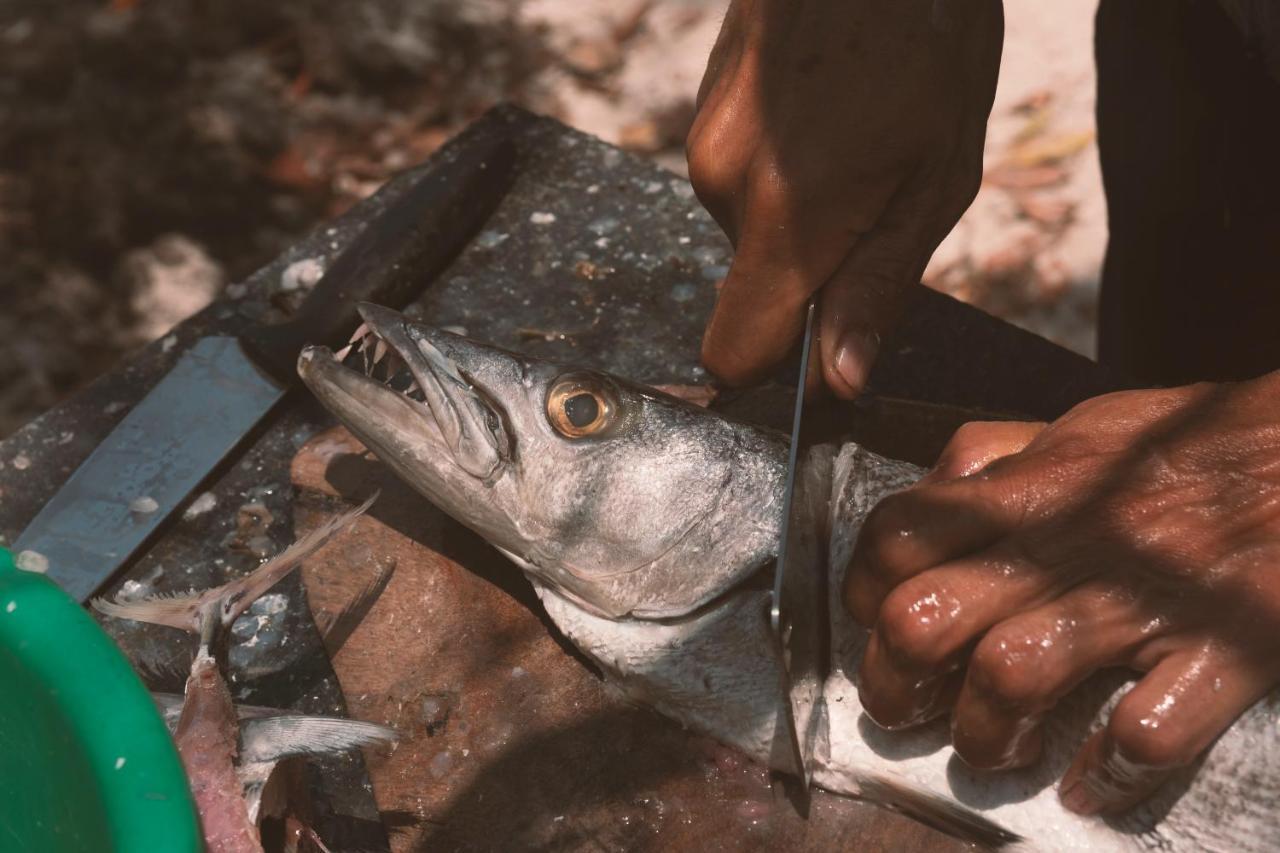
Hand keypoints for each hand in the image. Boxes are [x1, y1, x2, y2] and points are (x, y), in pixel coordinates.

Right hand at [687, 0, 1001, 396]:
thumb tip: (839, 381)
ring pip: (748, 225)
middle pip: (754, 284)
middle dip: (812, 265)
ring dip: (800, 208)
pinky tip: (828, 106)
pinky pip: (738, 174)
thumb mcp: (936, 176)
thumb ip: (877, 287)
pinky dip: (782, 164)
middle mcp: (723, 186)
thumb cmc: (927, 37)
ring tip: (860, 131)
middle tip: (881, 190)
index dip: (779, 367)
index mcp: (786, 217)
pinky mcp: (701, 108)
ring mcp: (704, 141)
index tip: (829, 343)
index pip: (734, 352)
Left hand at [844, 375, 1279, 813]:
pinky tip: (1100, 781)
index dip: (865, 589)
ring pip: (1010, 677)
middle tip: (907, 709)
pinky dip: (1113, 772)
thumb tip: (931, 491)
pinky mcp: (1226, 648)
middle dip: (895, 682)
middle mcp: (1071, 540)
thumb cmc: (1202, 443)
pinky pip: (1146, 731)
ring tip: (993, 749)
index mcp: (1035, 485)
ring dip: (986, 734)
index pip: (899, 535)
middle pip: (926, 619)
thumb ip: (1001, 456)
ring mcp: (1145, 598)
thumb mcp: (1086, 425)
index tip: (873, 620)